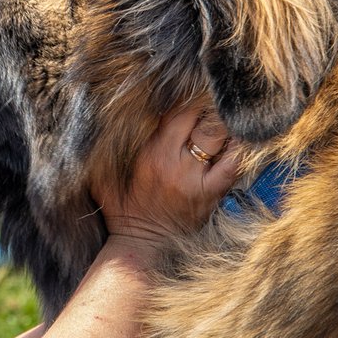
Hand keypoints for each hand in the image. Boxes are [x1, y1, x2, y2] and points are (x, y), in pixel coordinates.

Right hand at [93, 106, 239, 246]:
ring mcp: (193, 177)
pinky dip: (238, 148)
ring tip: (224, 120)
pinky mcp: (210, 193)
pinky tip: (236, 142)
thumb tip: (100, 118)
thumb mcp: (102, 175)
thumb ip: (102, 147)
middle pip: (198, 117)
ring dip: (222, 124)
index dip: (186, 98)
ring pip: (217, 134)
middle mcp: (171, 160)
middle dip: (206, 107)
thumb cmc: (120, 208)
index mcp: (147, 152)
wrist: (139, 244)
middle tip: (210, 103)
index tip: (190, 93)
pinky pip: (233, 162)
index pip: (174, 110)